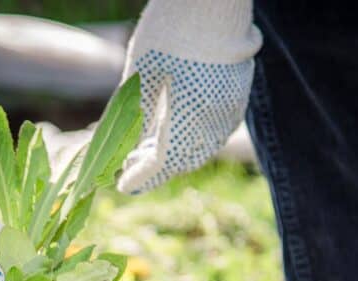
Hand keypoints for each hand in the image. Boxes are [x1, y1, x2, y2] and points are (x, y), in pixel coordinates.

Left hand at [117, 0, 260, 193]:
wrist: (214, 1)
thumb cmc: (172, 29)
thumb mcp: (142, 71)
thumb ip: (133, 112)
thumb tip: (120, 144)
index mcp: (189, 115)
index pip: (162, 162)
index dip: (141, 177)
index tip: (123, 186)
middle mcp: (214, 119)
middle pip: (184, 160)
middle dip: (157, 169)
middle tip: (131, 167)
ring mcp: (230, 109)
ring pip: (202, 149)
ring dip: (176, 156)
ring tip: (149, 150)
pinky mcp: (237, 97)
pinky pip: (215, 132)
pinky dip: (193, 141)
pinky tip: (176, 132)